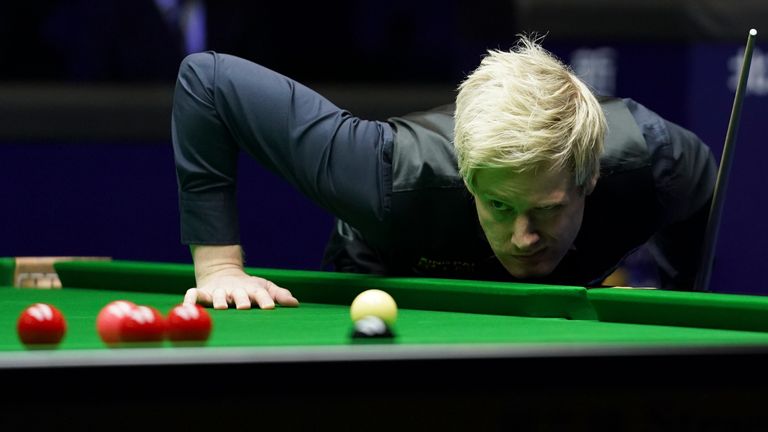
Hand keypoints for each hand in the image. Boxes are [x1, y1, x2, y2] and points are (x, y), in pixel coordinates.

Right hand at [184, 269, 299, 309]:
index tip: (269, 307)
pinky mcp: (203, 293)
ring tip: (220, 307)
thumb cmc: (248, 287)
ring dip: (219, 301)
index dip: (265, 300)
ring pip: (217, 296)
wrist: (223, 273)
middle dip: (242, 300)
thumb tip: (295, 303)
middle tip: (244, 306)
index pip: (261, 294)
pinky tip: (187, 304)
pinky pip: (194, 295)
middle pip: (239, 295)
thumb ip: (279, 295)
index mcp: (252, 290)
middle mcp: (235, 291)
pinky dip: (190, 299)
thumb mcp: (264, 288)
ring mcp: (218, 292)